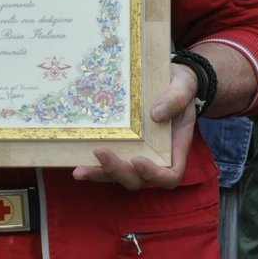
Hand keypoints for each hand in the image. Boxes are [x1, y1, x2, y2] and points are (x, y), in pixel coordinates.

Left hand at [73, 63, 196, 189]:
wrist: (168, 79)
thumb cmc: (180, 86)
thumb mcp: (183, 86)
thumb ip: (176, 98)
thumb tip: (155, 114)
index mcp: (174, 148)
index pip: (170, 176)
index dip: (155, 175)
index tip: (138, 160)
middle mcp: (154, 156)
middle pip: (138, 179)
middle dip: (119, 172)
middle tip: (101, 153)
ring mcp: (134, 152)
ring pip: (118, 175)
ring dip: (99, 174)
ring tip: (79, 171)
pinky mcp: (119, 145)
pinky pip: (105, 162)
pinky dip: (92, 165)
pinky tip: (74, 162)